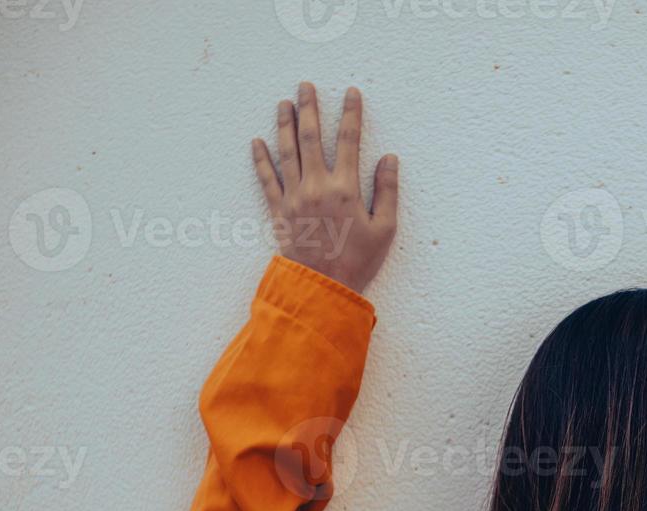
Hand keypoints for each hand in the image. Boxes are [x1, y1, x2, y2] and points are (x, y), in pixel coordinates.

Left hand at [253, 82, 397, 293]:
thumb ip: (387, 191)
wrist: (324, 289)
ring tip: (284, 104)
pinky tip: (257, 142)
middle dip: (310, 109)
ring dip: (284, 125)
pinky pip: (267, 179)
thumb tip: (389, 159)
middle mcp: (317, 186)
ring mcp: (295, 197)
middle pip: (312, 138)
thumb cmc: (359, 262)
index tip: (351, 93)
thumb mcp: (385, 229)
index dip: (351, 114)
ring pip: (287, 152)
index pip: (349, 141)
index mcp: (345, 189)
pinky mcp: (279, 211)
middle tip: (306, 87)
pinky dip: (261, 159)